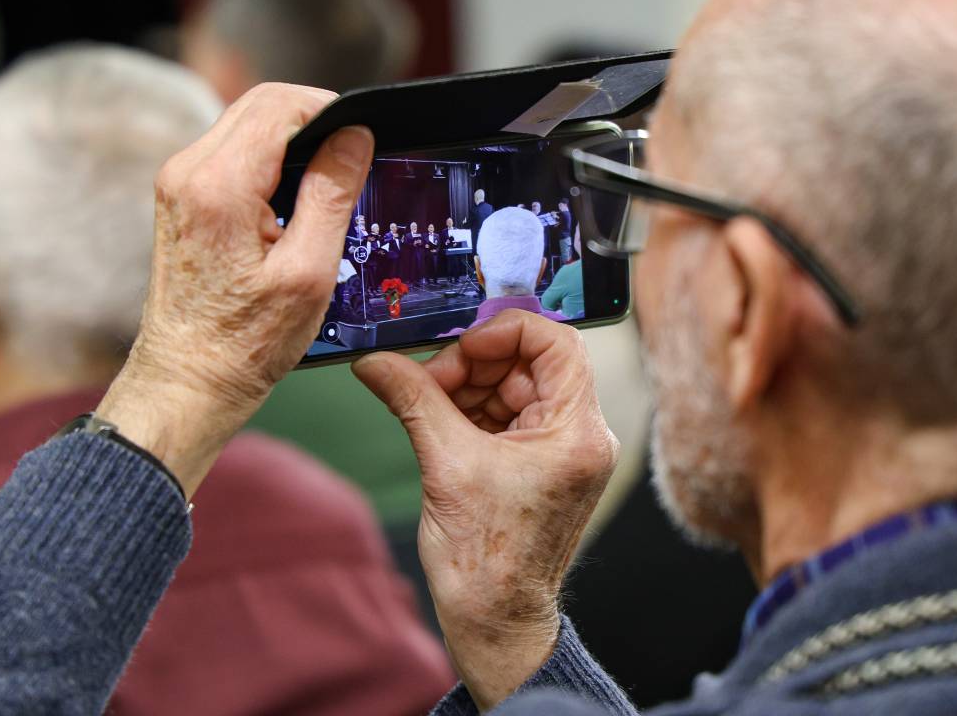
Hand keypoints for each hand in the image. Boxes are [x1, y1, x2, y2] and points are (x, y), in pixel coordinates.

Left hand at [97, 84, 373, 496]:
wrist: (190, 378)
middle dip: (313, 117)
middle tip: (352, 152)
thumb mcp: (309, 272)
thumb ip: (331, 195)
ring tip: (327, 176)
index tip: (363, 137)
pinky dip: (269, 157)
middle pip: (259, 104)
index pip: (280, 106)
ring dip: (291, 137)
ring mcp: (179, 182)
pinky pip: (232, 150)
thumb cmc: (247, 341)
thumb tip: (354, 138)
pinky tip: (294, 192)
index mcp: (219, 186)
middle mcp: (188, 172)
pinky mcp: (182, 196)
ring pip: (245, 122)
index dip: (330, 109)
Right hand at [353, 310, 618, 710]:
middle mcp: (580, 437)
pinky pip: (508, 417)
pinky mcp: (540, 465)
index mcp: (577, 433)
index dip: (503, 334)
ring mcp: (562, 452)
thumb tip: (376, 362)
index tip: (458, 349)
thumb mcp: (445, 464)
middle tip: (427, 382)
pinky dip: (472, 412)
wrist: (495, 621)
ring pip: (515, 389)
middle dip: (474, 366)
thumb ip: (413, 399)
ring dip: (468, 389)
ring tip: (426, 405)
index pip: (556, 343)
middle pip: (530, 365)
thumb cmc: (487, 562)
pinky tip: (438, 422)